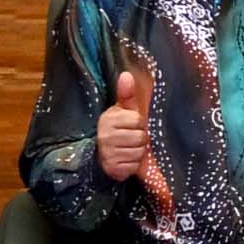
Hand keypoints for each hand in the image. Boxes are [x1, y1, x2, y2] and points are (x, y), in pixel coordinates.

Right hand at [94, 57, 154, 185]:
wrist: (103, 155)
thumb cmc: (118, 129)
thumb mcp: (122, 111)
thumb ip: (126, 94)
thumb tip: (126, 75)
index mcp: (108, 119)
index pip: (137, 120)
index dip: (139, 123)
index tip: (133, 125)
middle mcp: (105, 136)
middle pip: (140, 137)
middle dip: (140, 139)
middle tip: (133, 139)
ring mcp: (108, 153)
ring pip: (138, 152)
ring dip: (138, 152)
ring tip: (130, 149)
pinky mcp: (112, 168)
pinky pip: (133, 166)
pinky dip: (133, 164)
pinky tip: (127, 159)